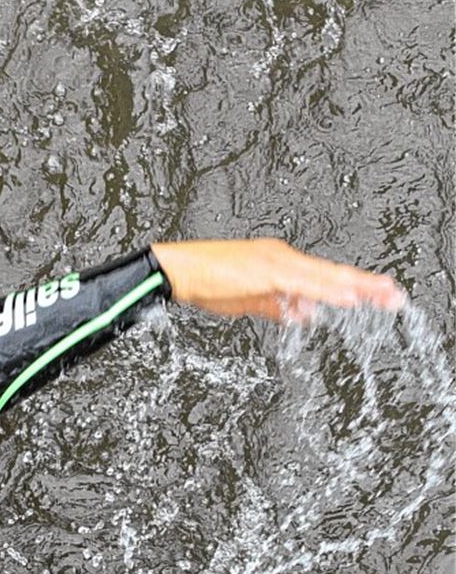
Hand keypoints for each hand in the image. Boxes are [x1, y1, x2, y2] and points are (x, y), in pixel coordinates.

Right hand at [150, 238, 405, 321]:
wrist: (179, 270)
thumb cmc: (207, 283)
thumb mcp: (249, 300)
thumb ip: (280, 307)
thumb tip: (307, 316)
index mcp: (281, 264)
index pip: (326, 276)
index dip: (355, 286)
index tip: (379, 295)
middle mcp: (284, 257)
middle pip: (333, 273)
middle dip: (366, 285)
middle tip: (394, 296)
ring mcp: (276, 262)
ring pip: (324, 275)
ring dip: (355, 286)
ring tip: (382, 295)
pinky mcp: (266, 270)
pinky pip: (303, 281)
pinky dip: (327, 289)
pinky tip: (346, 297)